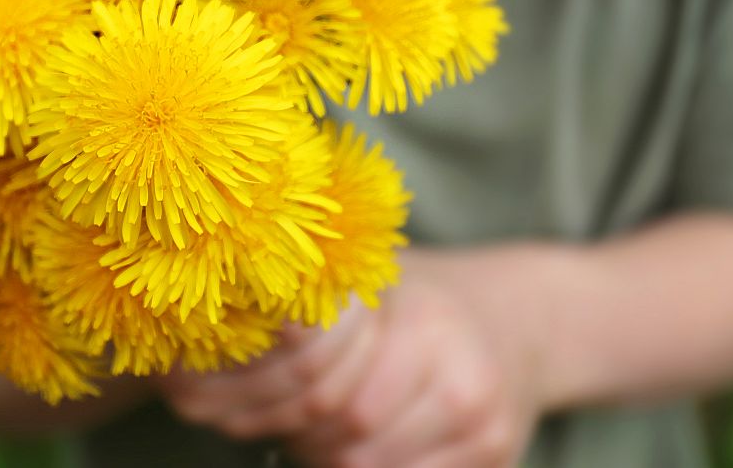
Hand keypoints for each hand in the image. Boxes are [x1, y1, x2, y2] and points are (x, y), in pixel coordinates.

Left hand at [157, 248, 551, 467]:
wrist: (526, 318)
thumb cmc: (421, 300)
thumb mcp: (370, 283)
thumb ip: (311, 305)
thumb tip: (207, 339)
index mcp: (417, 316)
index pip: (325, 387)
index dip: (274, 399)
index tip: (246, 394)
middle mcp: (454, 367)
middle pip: (344, 434)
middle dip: (301, 431)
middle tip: (280, 416)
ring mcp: (480, 418)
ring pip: (370, 465)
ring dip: (330, 456)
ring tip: (320, 428)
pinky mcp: (495, 454)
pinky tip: (362, 443)